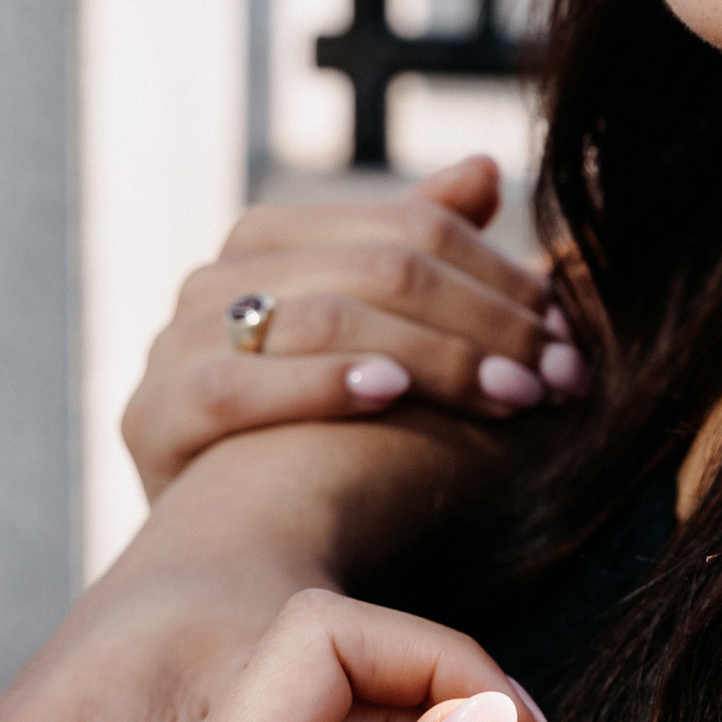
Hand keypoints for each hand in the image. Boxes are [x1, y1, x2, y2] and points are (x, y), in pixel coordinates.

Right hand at [122, 157, 591, 502]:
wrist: (230, 554)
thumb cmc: (326, 439)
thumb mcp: (386, 340)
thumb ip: (421, 253)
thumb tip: (486, 167)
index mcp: (270, 240)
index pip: (409, 231)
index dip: (500, 278)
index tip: (571, 332)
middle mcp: (215, 281)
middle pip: (375, 270)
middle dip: (483, 324)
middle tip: (560, 374)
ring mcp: (172, 347)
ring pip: (319, 317)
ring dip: (431, 356)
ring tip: (510, 395)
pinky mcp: (151, 419)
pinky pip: (237, 386)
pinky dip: (318, 383)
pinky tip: (391, 394)